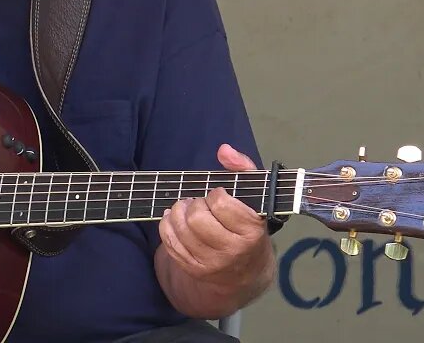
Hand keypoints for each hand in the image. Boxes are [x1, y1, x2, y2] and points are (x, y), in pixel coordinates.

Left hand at [157, 144, 272, 294]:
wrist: (246, 272)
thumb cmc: (248, 226)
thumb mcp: (256, 196)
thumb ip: (243, 168)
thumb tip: (224, 150)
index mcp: (250, 232)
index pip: (221, 203)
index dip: (216, 194)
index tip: (219, 196)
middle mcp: (231, 251)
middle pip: (197, 218)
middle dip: (195, 204)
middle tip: (201, 204)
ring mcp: (210, 263)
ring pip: (180, 229)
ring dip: (178, 212)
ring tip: (188, 210)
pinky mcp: (192, 269)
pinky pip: (169, 242)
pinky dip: (167, 225)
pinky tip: (176, 220)